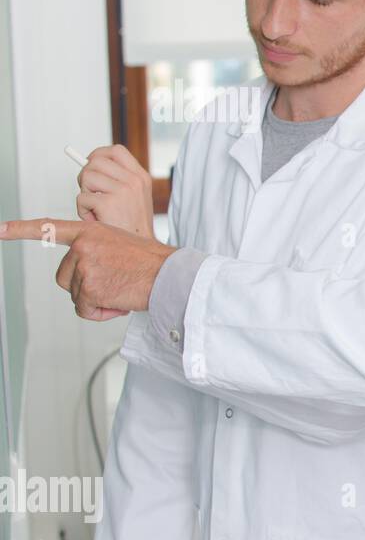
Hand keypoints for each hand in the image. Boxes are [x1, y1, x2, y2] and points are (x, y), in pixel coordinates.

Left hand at [0, 219, 174, 319]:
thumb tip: (81, 276)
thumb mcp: (118, 245)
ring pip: (75, 295)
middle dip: (84, 286)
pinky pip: (85, 309)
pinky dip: (101, 312)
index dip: (19, 229)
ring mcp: (85, 266)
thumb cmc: (150, 263)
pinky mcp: (90, 287)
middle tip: (113, 282)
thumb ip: (94, 252)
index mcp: (88, 231)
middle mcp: (82, 246)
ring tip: (121, 289)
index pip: (47, 228)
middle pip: (64, 277)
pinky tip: (119, 301)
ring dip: (96, 299)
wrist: (170, 275)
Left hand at [76, 145, 154, 237]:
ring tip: (95, 210)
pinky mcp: (109, 203)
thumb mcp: (134, 198)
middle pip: (95, 161)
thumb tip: (87, 163)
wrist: (140, 254)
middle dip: (86, 177)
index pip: (116, 151)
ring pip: (86, 176)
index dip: (98, 155)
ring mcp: (123, 191)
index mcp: (141, 177)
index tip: (91, 166)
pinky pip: (81, 198)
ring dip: (84, 194)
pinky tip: (96, 220)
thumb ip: (116, 179)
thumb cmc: (131, 228)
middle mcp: (134, 180)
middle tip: (91, 193)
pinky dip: (82, 211)